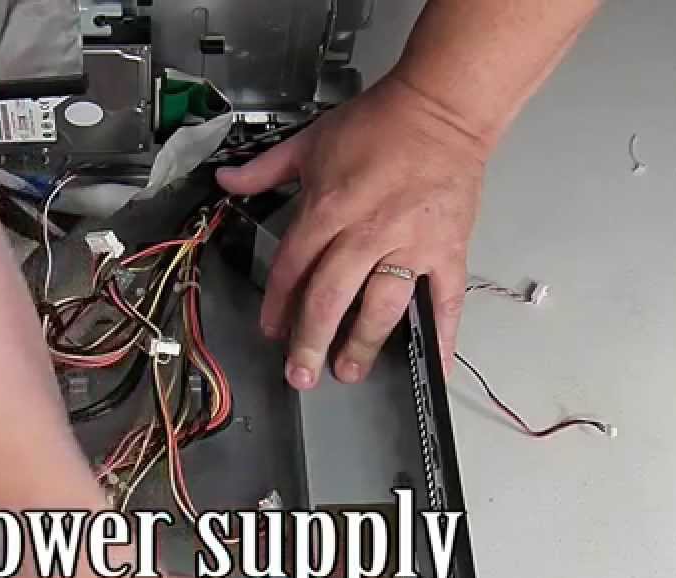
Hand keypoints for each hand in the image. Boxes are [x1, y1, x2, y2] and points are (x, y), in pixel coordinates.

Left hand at [218, 75, 489, 386]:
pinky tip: (436, 366)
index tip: (272, 330)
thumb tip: (228, 179)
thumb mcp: (311, 141)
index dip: (278, 304)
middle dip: (311, 341)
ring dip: (363, 344)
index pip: (293, 267)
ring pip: (381, 307)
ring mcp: (410, 245)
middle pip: (330, 297)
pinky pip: (445, 300)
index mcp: (329, 208)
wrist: (442, 107)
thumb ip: (266, 169)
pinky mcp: (447, 250)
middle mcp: (367, 232)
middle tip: (301, 373)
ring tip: (349, 370)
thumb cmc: (381, 123)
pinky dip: (442, 336)